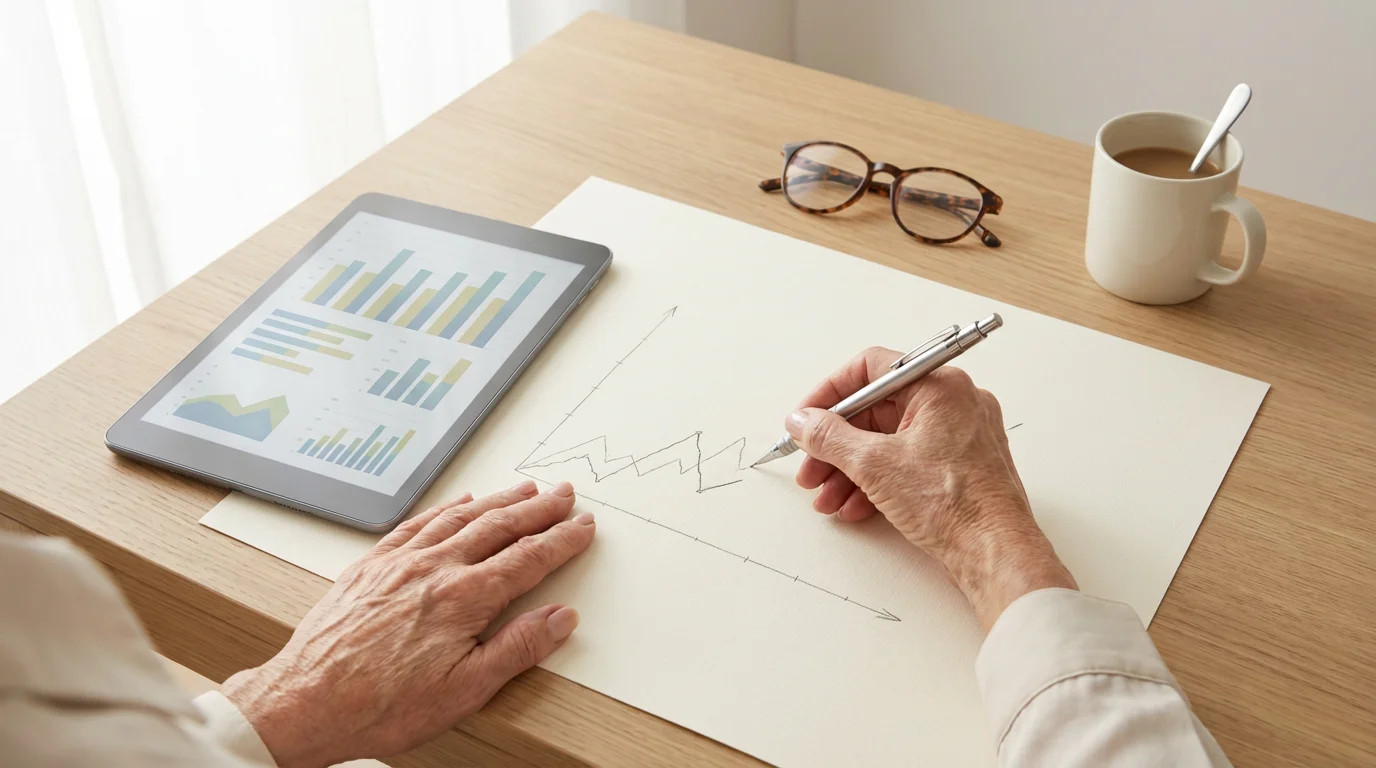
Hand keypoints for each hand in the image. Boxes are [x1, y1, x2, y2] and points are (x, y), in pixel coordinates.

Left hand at [222, 480, 593, 767]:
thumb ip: (518, 648)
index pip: (528, 559)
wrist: (305, 703)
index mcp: (463, 598)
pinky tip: (459, 502)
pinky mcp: (371, 566)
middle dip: (538, 509)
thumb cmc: (380, 705)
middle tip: (563, 494)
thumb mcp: (465, 691)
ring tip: (523, 488)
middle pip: (499, 527)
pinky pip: (417, 523)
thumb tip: (559, 619)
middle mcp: (433, 569)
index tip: (581, 527)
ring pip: (460, 517)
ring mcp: (399, 563)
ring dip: (498, 500)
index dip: (561, 540)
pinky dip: (445, 508)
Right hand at [785, 348, 1075, 630]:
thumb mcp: (875, 465)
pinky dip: (878, 481)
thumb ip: (829, 436)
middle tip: (811, 466)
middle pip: (876, 411)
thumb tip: (803, 421)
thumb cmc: (956, 504)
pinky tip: (855, 507)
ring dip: (850, 469)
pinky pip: (907, 462)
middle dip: (836, 445)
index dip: (829, 394)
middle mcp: (953, 404)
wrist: (996, 553)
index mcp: (939, 386)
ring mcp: (959, 436)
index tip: (806, 418)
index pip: (870, 369)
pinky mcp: (959, 467)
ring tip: (827, 497)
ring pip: (889, 441)